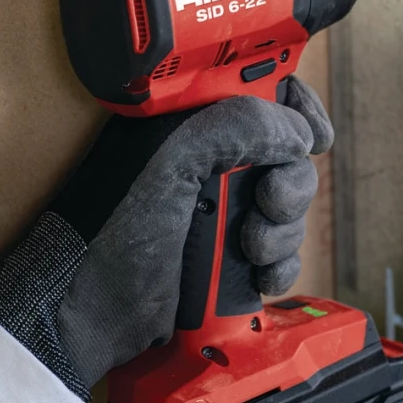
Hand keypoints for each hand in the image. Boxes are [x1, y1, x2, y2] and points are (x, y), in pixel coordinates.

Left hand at [0, 78, 332, 399]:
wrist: (90, 313)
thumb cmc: (109, 229)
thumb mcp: (170, 159)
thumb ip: (235, 126)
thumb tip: (295, 131)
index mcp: (189, 121)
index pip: (261, 90)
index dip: (295, 105)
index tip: (311, 135)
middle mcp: (209, 160)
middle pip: (289, 155)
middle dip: (289, 184)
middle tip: (267, 202)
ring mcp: (221, 210)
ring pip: (290, 207)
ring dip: (282, 231)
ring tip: (249, 248)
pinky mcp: (229, 257)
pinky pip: (282, 253)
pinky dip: (279, 266)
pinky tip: (259, 276)